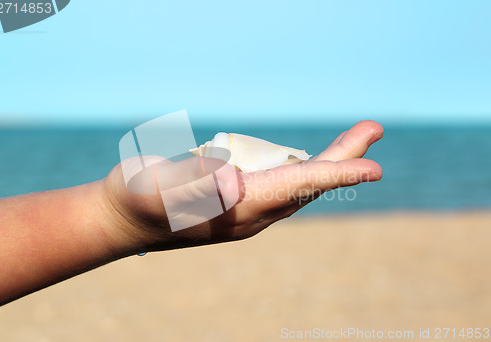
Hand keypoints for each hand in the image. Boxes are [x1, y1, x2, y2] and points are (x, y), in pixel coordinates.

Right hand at [100, 121, 383, 254]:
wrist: (121, 218)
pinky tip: (312, 162)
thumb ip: (193, 183)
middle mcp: (249, 211)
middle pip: (307, 184)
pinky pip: (280, 184)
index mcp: (237, 208)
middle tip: (373, 130)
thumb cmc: (136, 201)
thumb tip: (233, 179)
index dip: (335, 175)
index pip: (296, 188)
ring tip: (356, 141)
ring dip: (329, 162)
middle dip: (343, 159)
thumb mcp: (158, 189)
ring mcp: (242, 206)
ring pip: (297, 184)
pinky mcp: (233, 197)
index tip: (373, 167)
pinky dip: (304, 169)